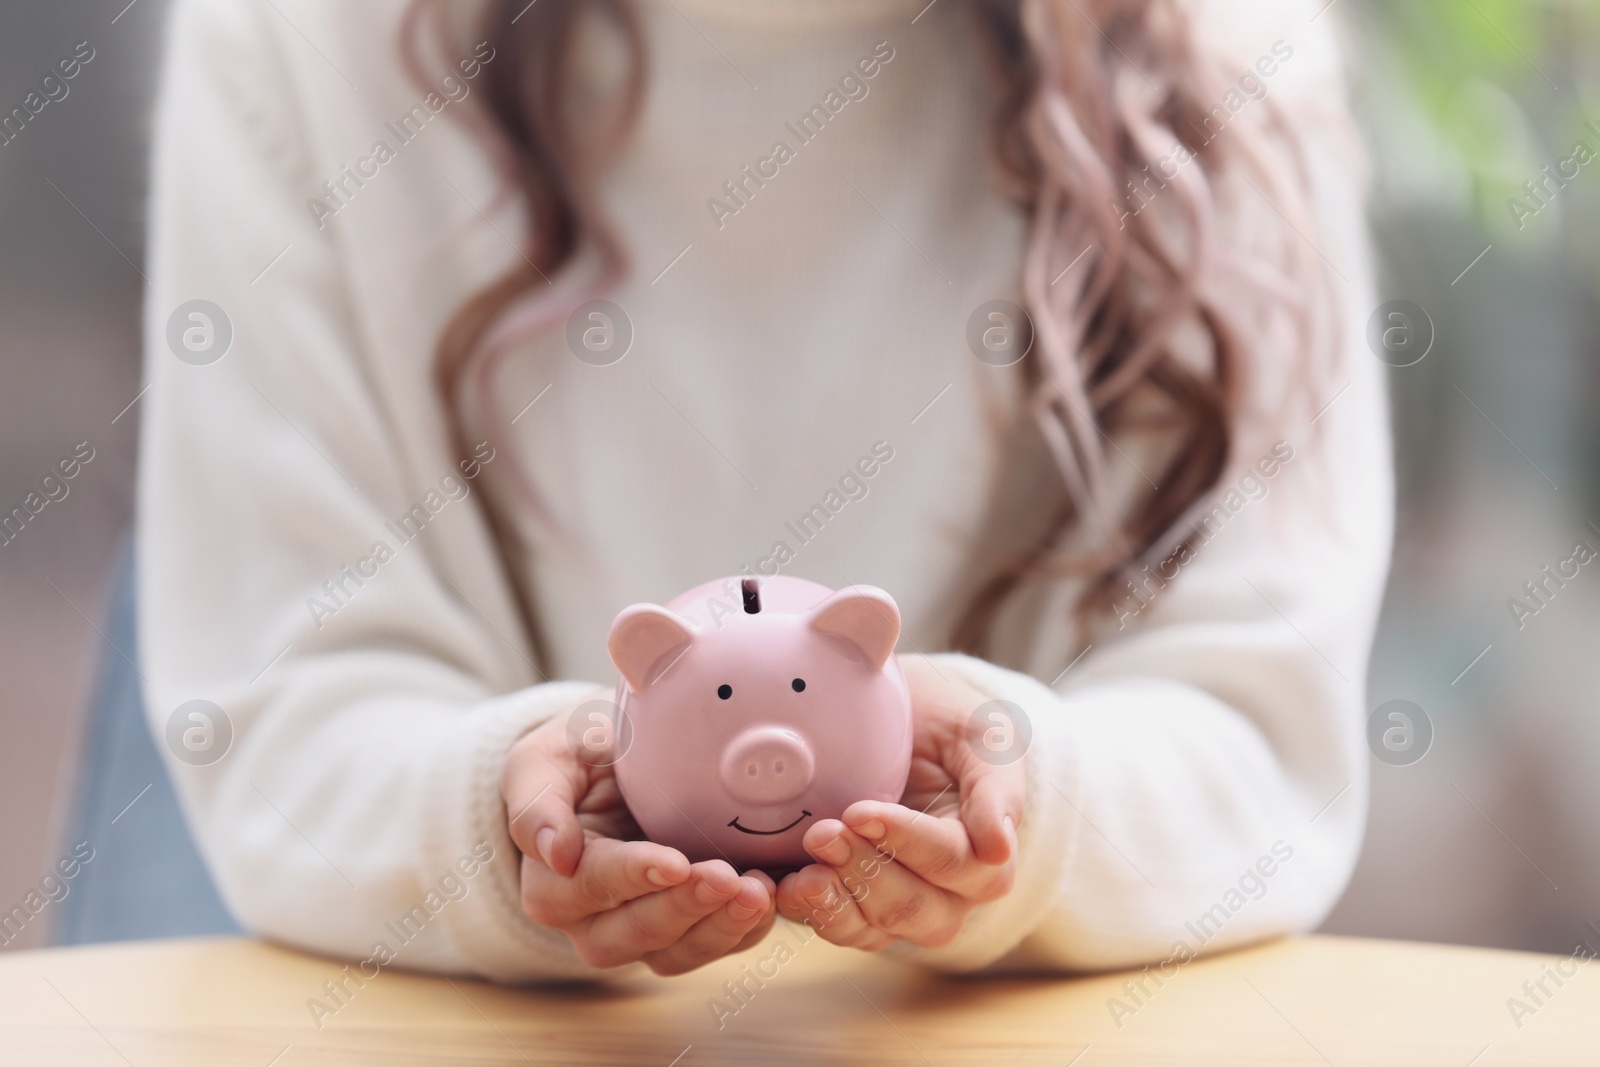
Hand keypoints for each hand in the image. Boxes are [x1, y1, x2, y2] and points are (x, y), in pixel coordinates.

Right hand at [503, 689, 775, 974]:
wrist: (621, 763)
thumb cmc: (579, 756)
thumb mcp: (547, 759)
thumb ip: (537, 800)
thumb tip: (553, 852)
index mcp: (551, 880)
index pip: (589, 886)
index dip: (633, 877)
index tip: (674, 862)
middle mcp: (591, 921)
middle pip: (633, 932)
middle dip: (684, 908)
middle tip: (727, 877)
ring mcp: (641, 933)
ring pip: (676, 952)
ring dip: (720, 927)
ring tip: (760, 890)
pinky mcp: (686, 932)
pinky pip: (715, 948)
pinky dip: (746, 929)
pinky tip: (773, 894)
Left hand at [775, 655, 1023, 949]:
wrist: (903, 723)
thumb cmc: (947, 726)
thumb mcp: (979, 737)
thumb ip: (994, 787)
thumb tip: (1000, 846)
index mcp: (987, 852)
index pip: (957, 863)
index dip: (908, 842)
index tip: (859, 811)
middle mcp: (950, 894)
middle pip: (916, 908)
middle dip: (866, 872)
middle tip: (822, 833)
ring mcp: (902, 907)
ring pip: (876, 929)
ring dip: (835, 901)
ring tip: (802, 869)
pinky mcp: (858, 909)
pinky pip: (840, 929)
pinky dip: (810, 913)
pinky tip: (785, 886)